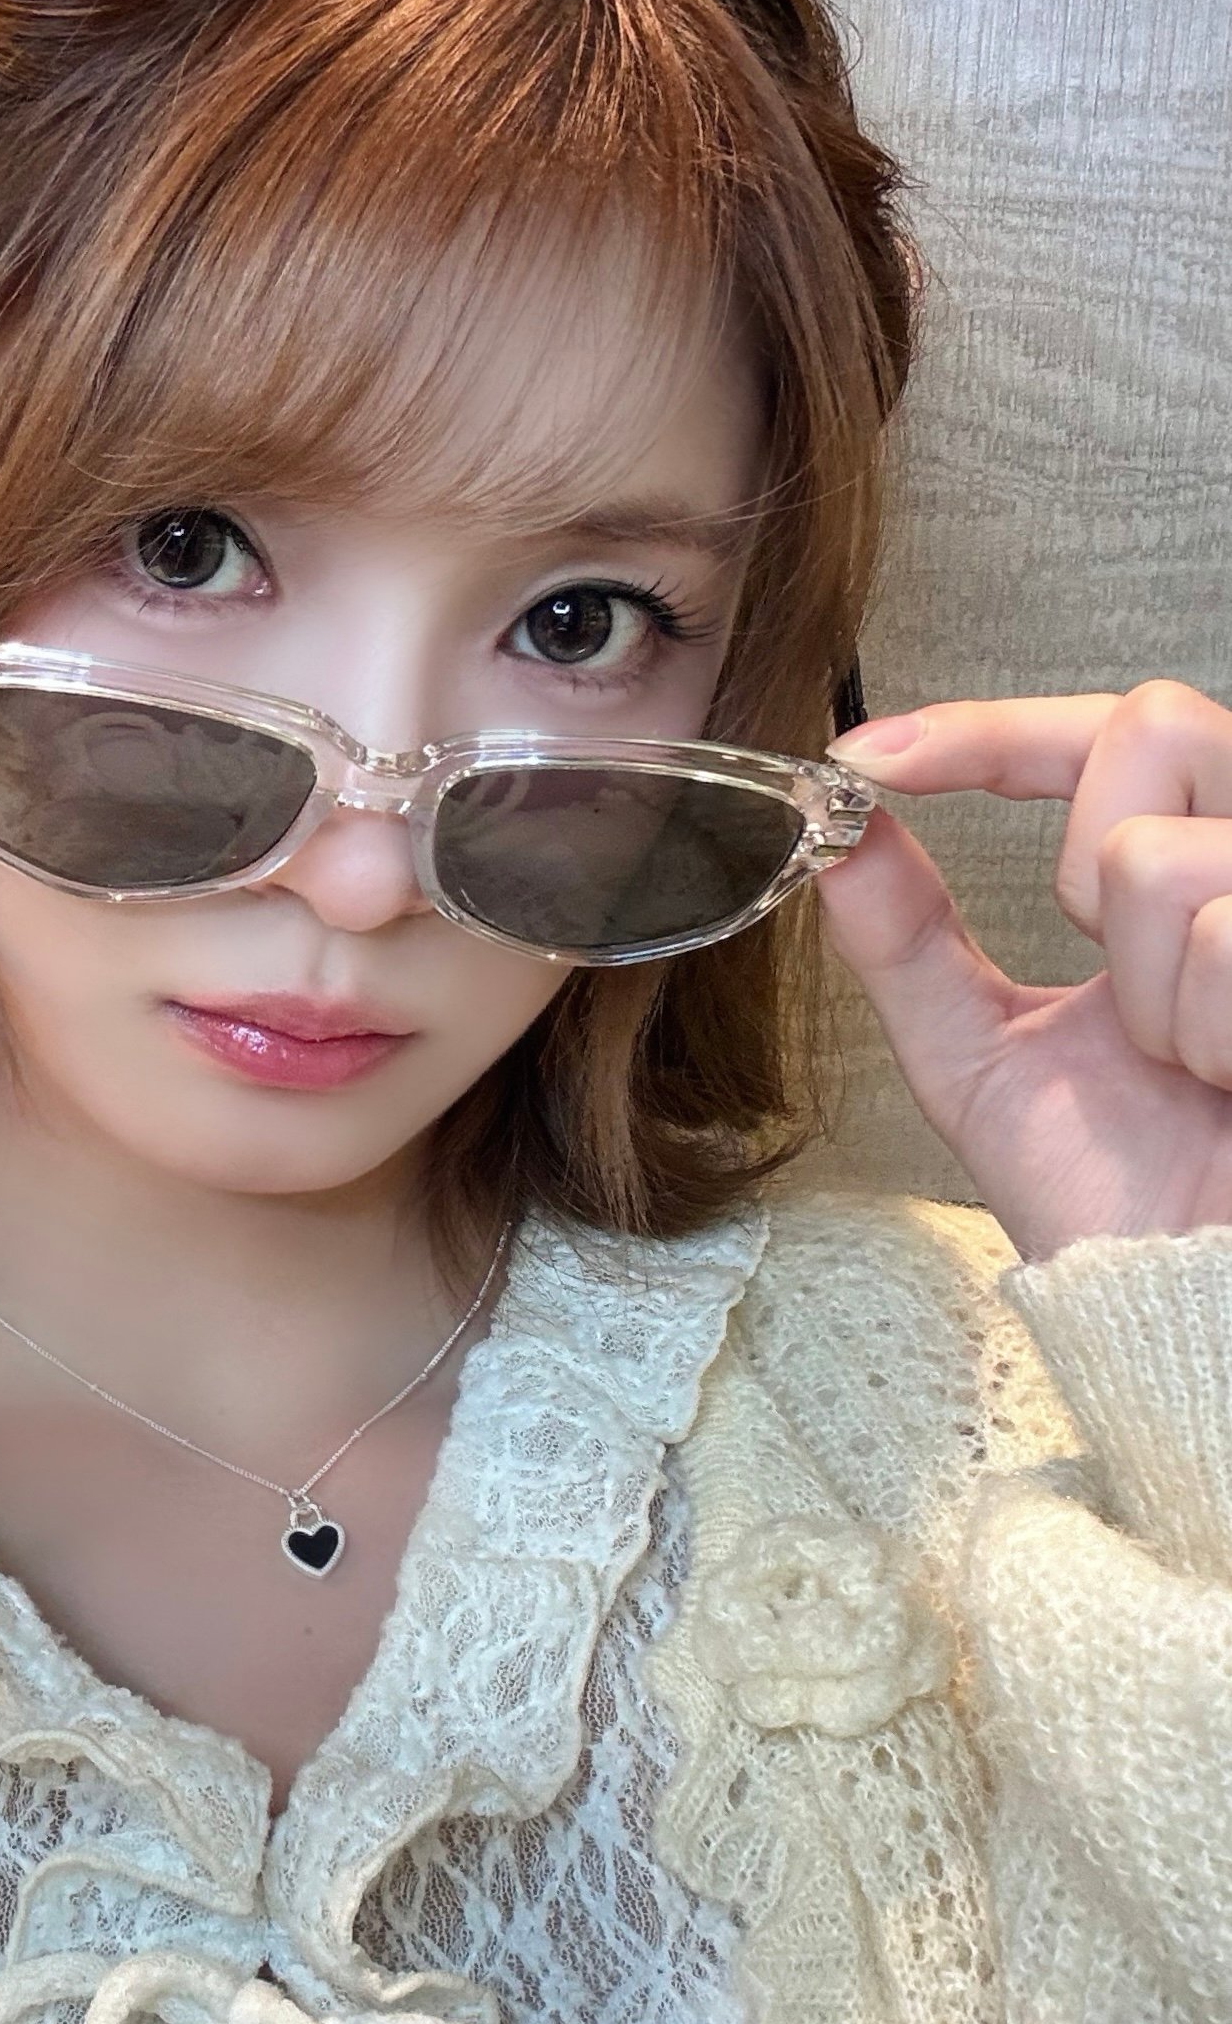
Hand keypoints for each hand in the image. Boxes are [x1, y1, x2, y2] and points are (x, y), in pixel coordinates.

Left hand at [816, 681, 1231, 1260]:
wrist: (1191, 1300)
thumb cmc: (1116, 1193)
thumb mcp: (976, 1052)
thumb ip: (905, 938)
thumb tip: (832, 831)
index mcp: (1184, 867)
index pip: (1106, 730)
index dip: (984, 728)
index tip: (865, 759)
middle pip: (1159, 724)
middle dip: (1086, 859)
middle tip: (1101, 970)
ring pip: (1167, 855)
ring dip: (1144, 992)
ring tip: (1184, 1064)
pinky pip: (1226, 937)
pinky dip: (1204, 1034)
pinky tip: (1230, 1080)